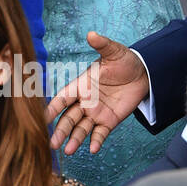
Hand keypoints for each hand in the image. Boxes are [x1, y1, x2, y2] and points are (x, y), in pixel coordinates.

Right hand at [46, 32, 148, 155]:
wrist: (145, 73)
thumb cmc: (125, 60)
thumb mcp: (114, 51)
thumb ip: (102, 45)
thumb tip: (91, 34)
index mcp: (81, 85)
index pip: (62, 98)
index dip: (51, 108)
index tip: (41, 118)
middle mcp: (85, 101)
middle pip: (68, 118)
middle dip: (59, 130)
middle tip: (51, 143)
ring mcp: (96, 112)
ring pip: (81, 128)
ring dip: (74, 139)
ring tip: (67, 151)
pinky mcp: (110, 121)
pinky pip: (100, 133)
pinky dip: (95, 141)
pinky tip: (92, 149)